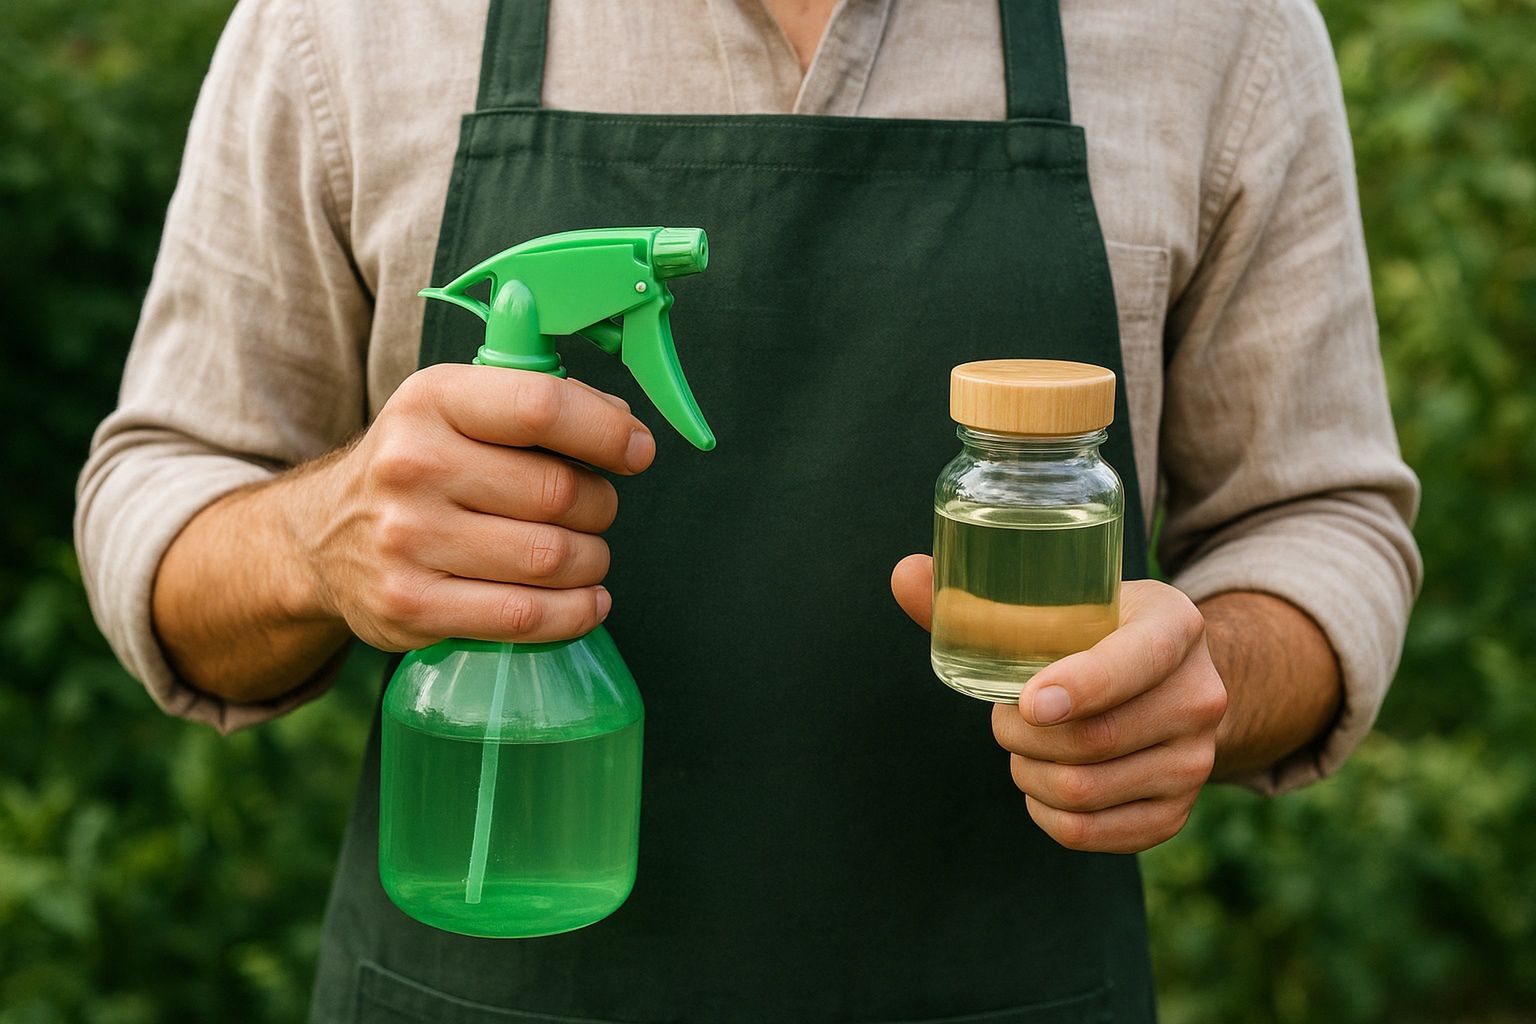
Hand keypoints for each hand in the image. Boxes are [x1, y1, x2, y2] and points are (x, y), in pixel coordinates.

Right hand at [288, 364, 654, 650]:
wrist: (322, 538)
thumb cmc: (420, 466)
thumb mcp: (458, 409)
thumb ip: (541, 404)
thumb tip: (625, 429)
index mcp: (432, 400)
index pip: (540, 406)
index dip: (607, 432)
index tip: (638, 452)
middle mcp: (413, 465)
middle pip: (559, 492)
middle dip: (601, 506)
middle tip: (593, 512)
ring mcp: (407, 540)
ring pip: (553, 557)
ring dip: (592, 561)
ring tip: (582, 556)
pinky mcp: (410, 606)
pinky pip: (526, 616)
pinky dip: (576, 612)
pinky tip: (586, 600)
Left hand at [892, 556, 1227, 852]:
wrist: (1171, 682)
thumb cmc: (1096, 632)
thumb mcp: (1064, 601)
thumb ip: (983, 599)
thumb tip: (902, 574)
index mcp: (1176, 625)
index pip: (1133, 663)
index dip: (1079, 686)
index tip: (1025, 701)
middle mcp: (1202, 695)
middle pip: (1094, 739)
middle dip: (1023, 734)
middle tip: (1003, 716)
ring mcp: (1195, 761)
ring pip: (1085, 790)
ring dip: (1029, 774)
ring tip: (1021, 747)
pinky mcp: (1178, 813)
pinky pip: (1094, 834)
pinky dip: (1048, 817)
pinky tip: (1039, 787)